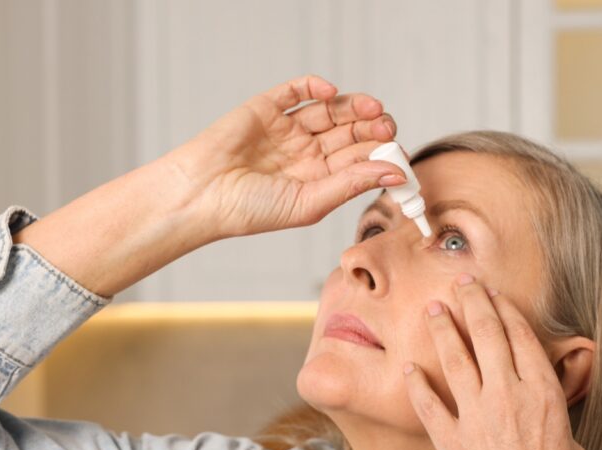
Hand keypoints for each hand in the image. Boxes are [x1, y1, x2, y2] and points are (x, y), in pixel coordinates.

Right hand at [166, 74, 405, 238]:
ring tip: (373, 108)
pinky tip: (332, 93)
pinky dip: (315, 86)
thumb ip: (351, 184)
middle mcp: (306, 153)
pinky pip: (296, 91)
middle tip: (388, 127)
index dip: (380, 155)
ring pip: (330, 111)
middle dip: (372, 128)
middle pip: (349, 133)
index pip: (358, 161)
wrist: (201, 196)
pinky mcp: (267, 108)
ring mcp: (287, 129)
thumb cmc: (249, 210)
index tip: (400, 155)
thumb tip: (394, 172)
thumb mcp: (309, 202)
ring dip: (354, 106)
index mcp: (318, 180)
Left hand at [401, 274, 592, 449]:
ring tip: (432, 309)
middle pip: (488, 335)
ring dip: (442, 329)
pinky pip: (429, 404)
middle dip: (473, 302)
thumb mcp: (571, 449)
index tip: (494, 294)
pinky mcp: (451, 444)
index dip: (506, 310)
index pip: (522, 337)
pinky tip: (407, 368)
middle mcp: (510, 397)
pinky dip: (416, 385)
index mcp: (546, 394)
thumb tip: (539, 411)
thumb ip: (552, 419)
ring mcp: (477, 418)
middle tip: (462, 283)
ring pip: (456, 359)